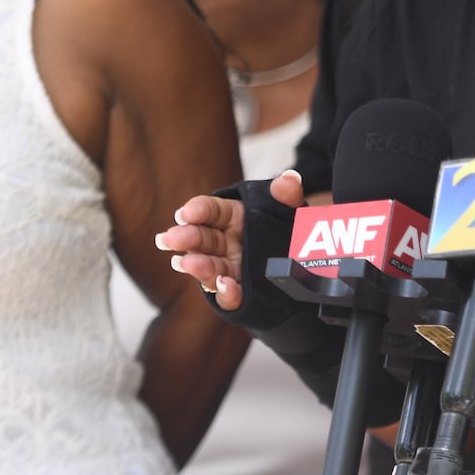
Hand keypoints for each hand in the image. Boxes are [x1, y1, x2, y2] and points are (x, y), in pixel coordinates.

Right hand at [156, 168, 305, 311]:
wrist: (304, 266)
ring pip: (209, 267)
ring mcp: (229, 268)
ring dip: (197, 266)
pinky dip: (227, 293)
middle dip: (186, 238)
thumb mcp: (289, 211)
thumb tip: (289, 179)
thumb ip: (287, 195)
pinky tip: (227, 286)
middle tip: (170, 239)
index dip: (197, 210)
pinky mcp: (238, 292)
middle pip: (203, 238)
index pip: (211, 211)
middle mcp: (225, 243)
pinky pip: (230, 296)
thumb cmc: (288, 232)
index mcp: (233, 218)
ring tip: (185, 263)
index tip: (186, 213)